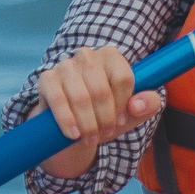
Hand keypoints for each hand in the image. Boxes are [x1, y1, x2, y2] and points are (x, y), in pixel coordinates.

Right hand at [36, 45, 162, 177]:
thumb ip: (147, 105)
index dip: (124, 104)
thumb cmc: (106, 113)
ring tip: (91, 138)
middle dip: (105, 118)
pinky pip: (58, 100)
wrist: (74, 125)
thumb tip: (138, 105)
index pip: (123, 78)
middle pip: (101, 90)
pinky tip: (74, 135)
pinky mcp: (47, 78)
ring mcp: (65, 65)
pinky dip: (67, 120)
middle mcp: (88, 55)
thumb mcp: (132, 112)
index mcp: (111, 56)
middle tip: (106, 134)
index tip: (121, 120)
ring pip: (80, 97)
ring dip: (88, 124)